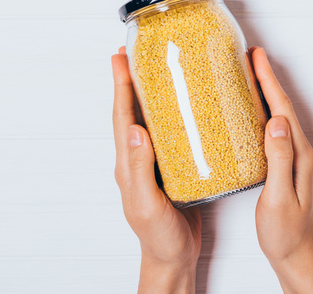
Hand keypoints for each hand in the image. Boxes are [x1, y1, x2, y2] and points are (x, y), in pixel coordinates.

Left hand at [112, 47, 201, 293]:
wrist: (174, 256)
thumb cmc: (159, 236)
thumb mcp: (147, 204)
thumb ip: (140, 170)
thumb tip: (136, 130)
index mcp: (129, 164)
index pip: (123, 117)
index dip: (121, 86)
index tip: (120, 59)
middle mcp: (140, 159)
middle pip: (136, 112)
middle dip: (134, 82)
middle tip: (140, 56)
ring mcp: (158, 162)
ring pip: (155, 121)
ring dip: (155, 95)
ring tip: (165, 72)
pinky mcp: (177, 167)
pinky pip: (175, 135)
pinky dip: (179, 116)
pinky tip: (192, 108)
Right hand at [252, 47, 312, 293]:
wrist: (297, 255)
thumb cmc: (285, 233)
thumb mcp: (278, 197)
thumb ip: (279, 160)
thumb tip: (277, 122)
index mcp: (301, 156)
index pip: (283, 110)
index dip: (269, 82)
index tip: (257, 59)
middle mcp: (303, 153)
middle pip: (284, 107)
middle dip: (268, 80)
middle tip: (252, 57)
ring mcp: (299, 159)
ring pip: (281, 117)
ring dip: (268, 94)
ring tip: (251, 76)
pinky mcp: (291, 166)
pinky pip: (278, 131)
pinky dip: (266, 113)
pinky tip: (255, 113)